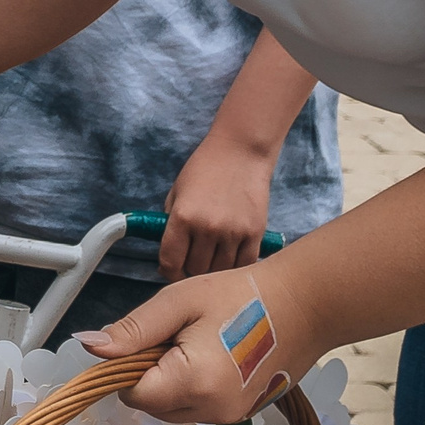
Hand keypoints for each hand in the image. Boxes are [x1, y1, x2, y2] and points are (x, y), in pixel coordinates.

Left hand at [79, 266, 311, 422]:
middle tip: (173, 335)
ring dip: (169, 381)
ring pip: (173, 408)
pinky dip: (192, 386)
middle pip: (151, 404)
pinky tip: (213, 355)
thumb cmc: (240, 296)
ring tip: (196, 342)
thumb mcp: (178, 303)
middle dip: (147, 373)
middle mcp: (213, 411)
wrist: (305, 305)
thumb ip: (132, 330)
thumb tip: (89, 347)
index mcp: (193, 383)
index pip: (131, 394)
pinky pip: (198, 407)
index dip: (126, 368)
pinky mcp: (242, 414)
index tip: (142, 339)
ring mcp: (231, 416)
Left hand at [160, 134, 273, 278]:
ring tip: (210, 261)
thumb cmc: (203, 169)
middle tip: (191, 264)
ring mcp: (233, 233)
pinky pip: (244, 264)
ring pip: (220, 271)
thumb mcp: (176, 192)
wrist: (240, 153)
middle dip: (190, 270)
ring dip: (213, 270)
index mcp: (182, 217)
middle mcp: (207, 228)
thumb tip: (170, 251)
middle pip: (196, 270)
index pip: (170, 261)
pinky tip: (229, 259)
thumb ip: (171, 222)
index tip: (169, 271)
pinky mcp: (256, 233)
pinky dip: (235, 267)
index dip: (168, 272)